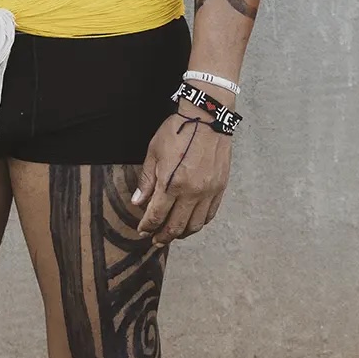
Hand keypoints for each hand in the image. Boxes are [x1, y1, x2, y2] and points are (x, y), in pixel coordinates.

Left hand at [131, 112, 231, 242]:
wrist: (208, 118)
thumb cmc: (178, 131)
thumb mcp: (154, 151)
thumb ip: (146, 180)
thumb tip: (138, 202)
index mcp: (171, 183)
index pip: (156, 215)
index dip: (147, 226)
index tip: (142, 230)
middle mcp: (191, 192)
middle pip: (175, 226)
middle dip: (162, 236)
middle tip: (155, 240)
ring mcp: (208, 192)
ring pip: (195, 225)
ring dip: (182, 234)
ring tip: (172, 234)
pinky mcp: (220, 188)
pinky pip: (210, 214)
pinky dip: (199, 223)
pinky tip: (191, 222)